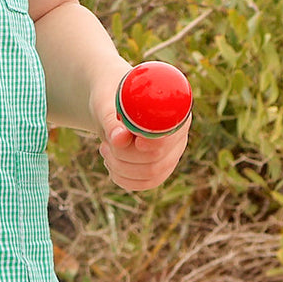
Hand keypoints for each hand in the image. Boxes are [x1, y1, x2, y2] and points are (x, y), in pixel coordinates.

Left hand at [91, 65, 189, 191]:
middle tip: (104, 145)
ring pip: (151, 175)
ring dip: (121, 167)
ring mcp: (171, 154)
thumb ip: (111, 120)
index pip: (170, 135)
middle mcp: (178, 135)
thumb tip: (120, 138)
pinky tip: (111, 163)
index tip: (135, 143)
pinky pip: (146, 183)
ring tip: (105, 149)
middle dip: (125, 156)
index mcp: (172, 112)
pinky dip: (124, 178)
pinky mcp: (160, 168)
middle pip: (158, 159)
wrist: (110, 103)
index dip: (154, 143)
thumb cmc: (109, 98)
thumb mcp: (104, 104)